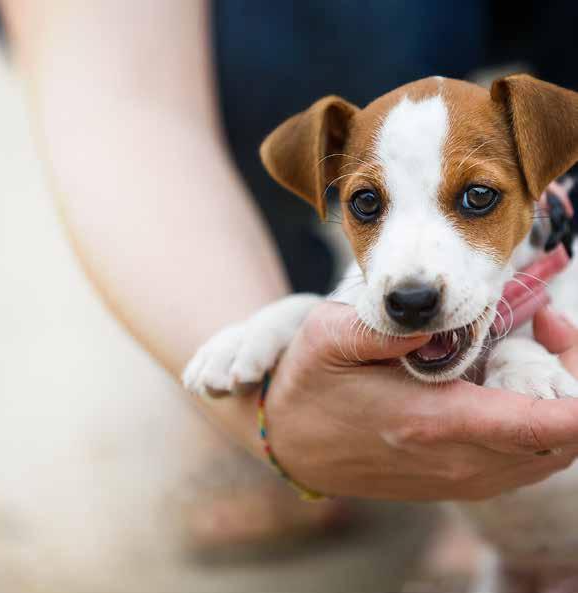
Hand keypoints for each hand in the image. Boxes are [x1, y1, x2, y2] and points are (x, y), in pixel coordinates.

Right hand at [262, 302, 577, 500]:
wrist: (290, 443)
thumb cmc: (310, 385)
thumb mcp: (331, 337)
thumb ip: (387, 325)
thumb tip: (441, 316)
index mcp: (434, 423)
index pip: (550, 425)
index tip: (551, 328)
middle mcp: (459, 462)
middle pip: (566, 437)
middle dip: (570, 376)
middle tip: (538, 321)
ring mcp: (463, 479)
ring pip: (553, 451)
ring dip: (556, 399)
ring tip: (518, 345)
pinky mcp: (461, 483)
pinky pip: (527, 459)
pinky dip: (535, 421)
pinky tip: (499, 380)